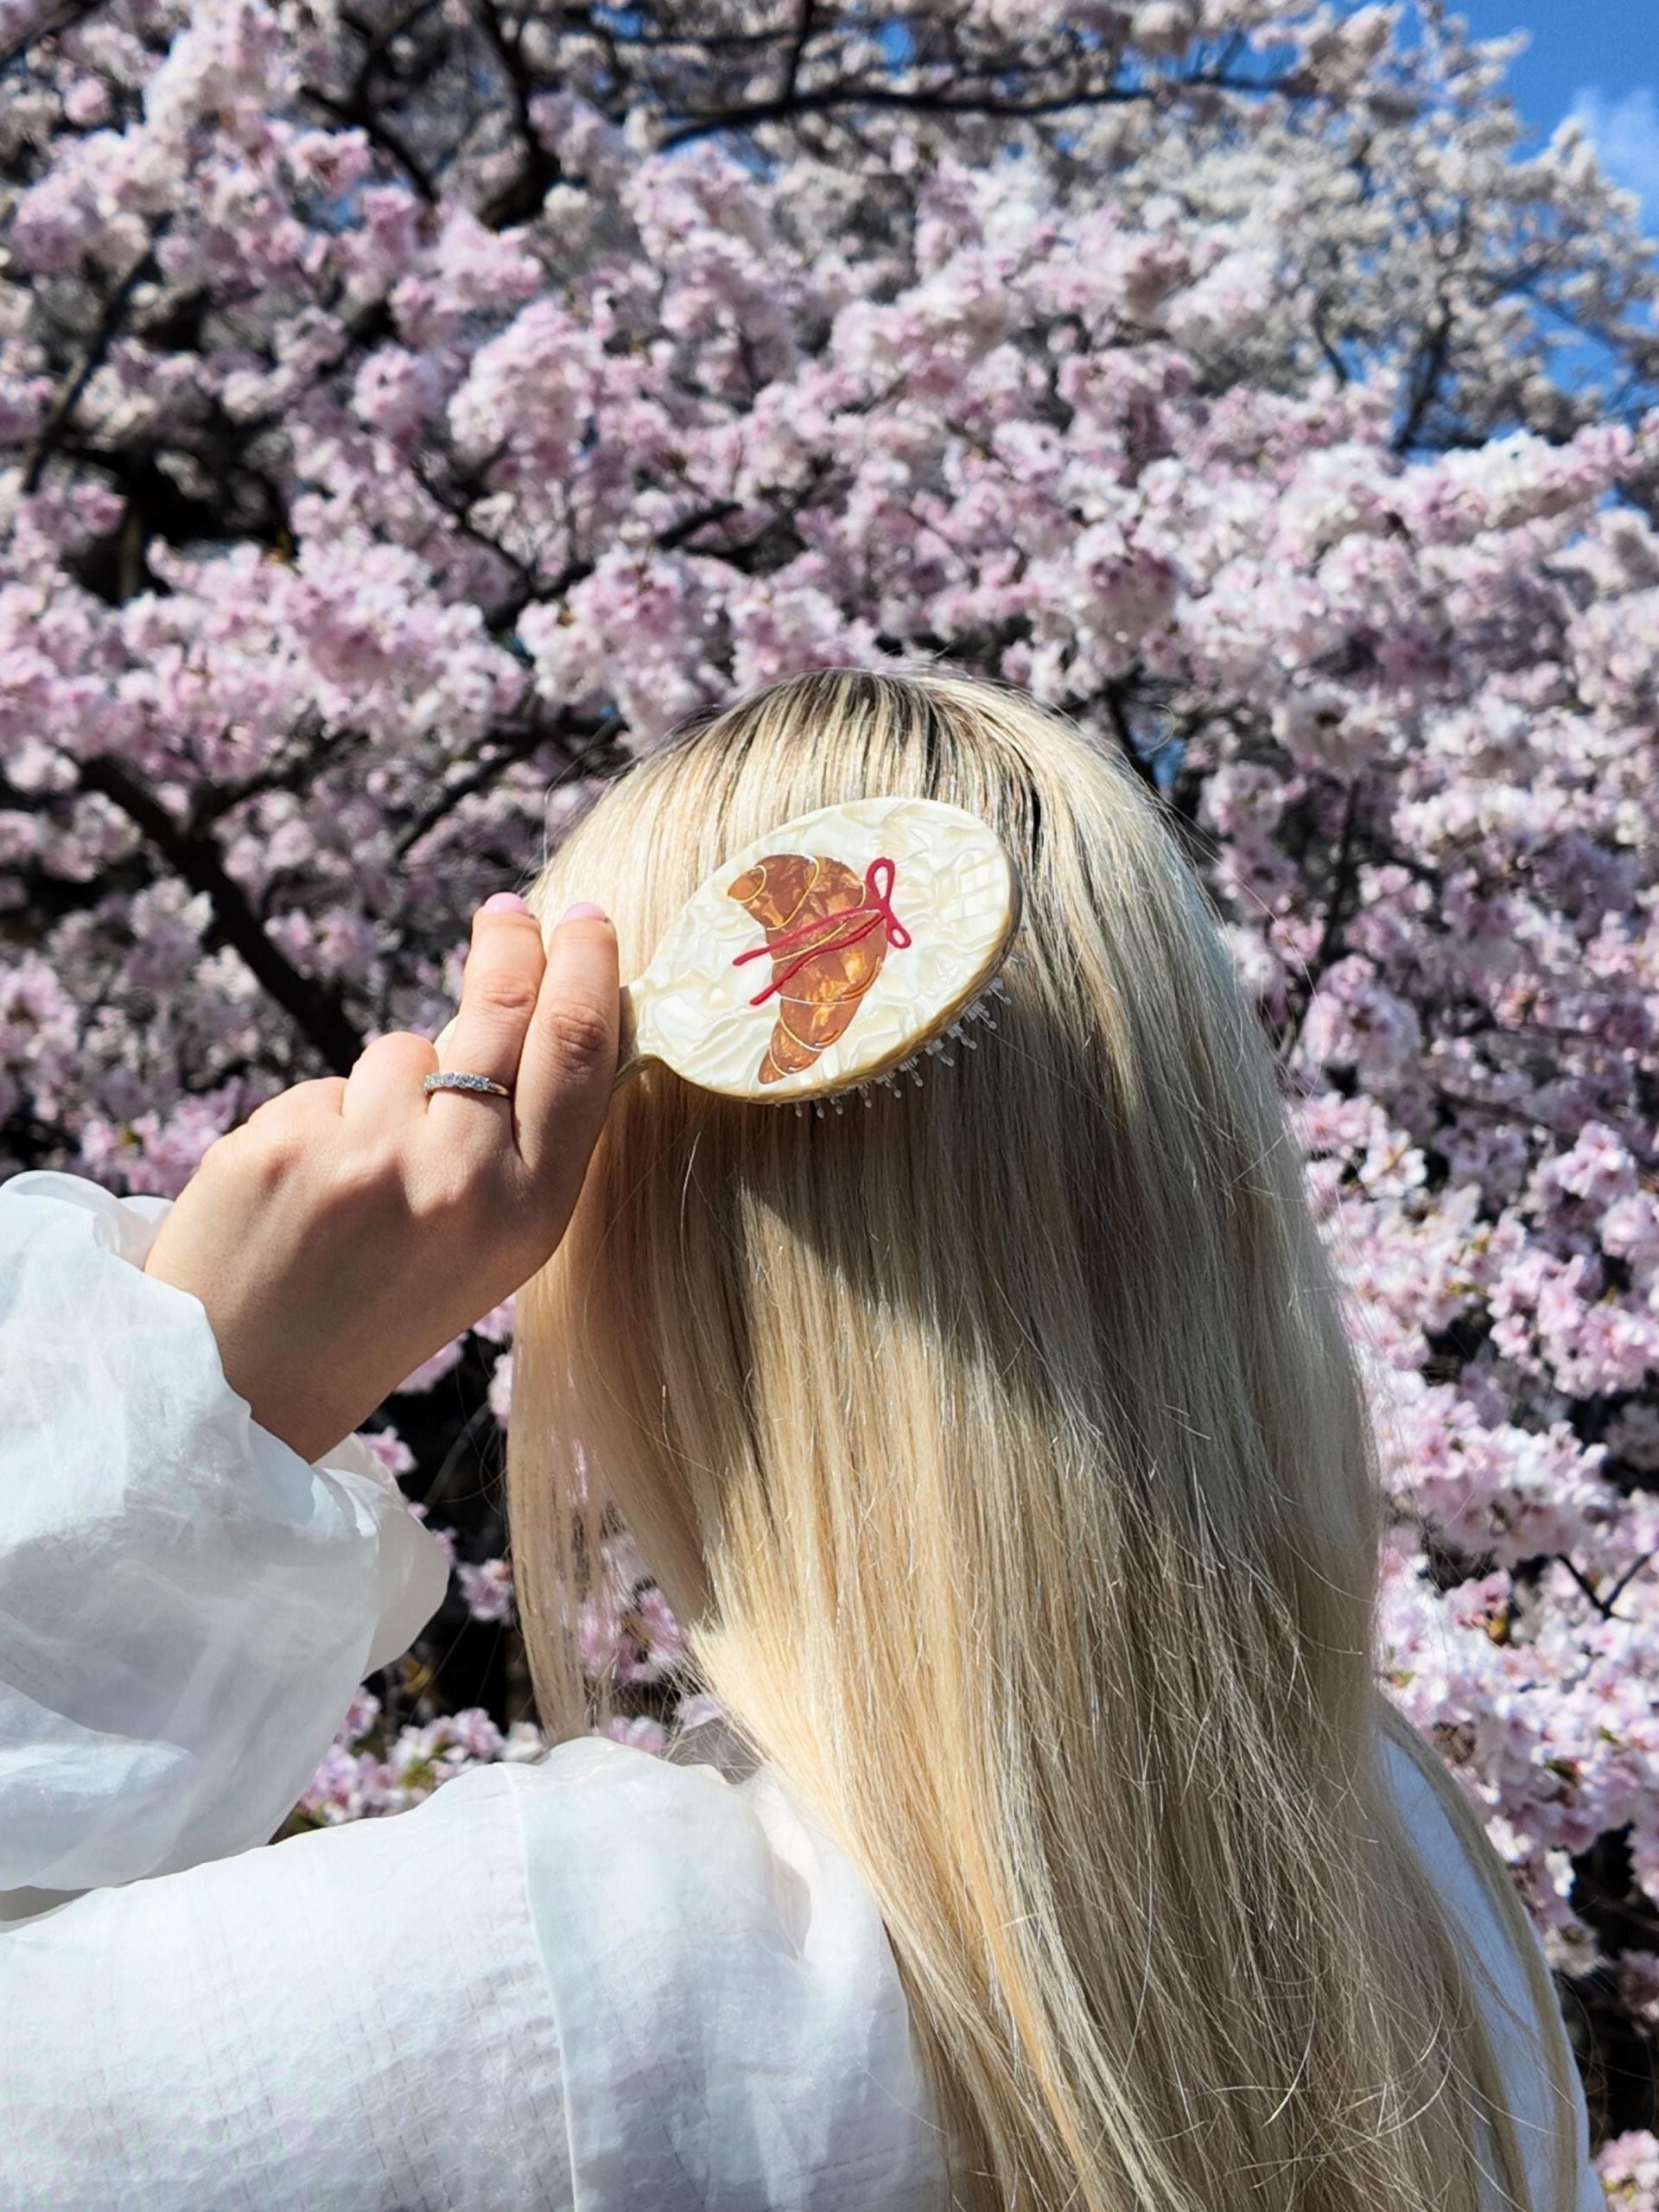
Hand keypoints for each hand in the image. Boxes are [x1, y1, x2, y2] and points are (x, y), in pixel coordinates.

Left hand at [142, 896, 617, 1465]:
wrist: (249, 1388)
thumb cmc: (379, 1310)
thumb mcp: (490, 1251)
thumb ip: (519, 1151)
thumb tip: (535, 1019)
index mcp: (530, 1216)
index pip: (578, 1057)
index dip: (586, 973)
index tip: (585, 920)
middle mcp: (461, 1181)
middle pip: (501, 1015)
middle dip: (512, 946)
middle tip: (510, 911)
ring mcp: (369, 1158)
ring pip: (398, 1055)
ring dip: (383, 1092)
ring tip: (355, 1183)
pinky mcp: (283, 1143)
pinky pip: (320, 1090)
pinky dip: (313, 1128)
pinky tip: (298, 1197)